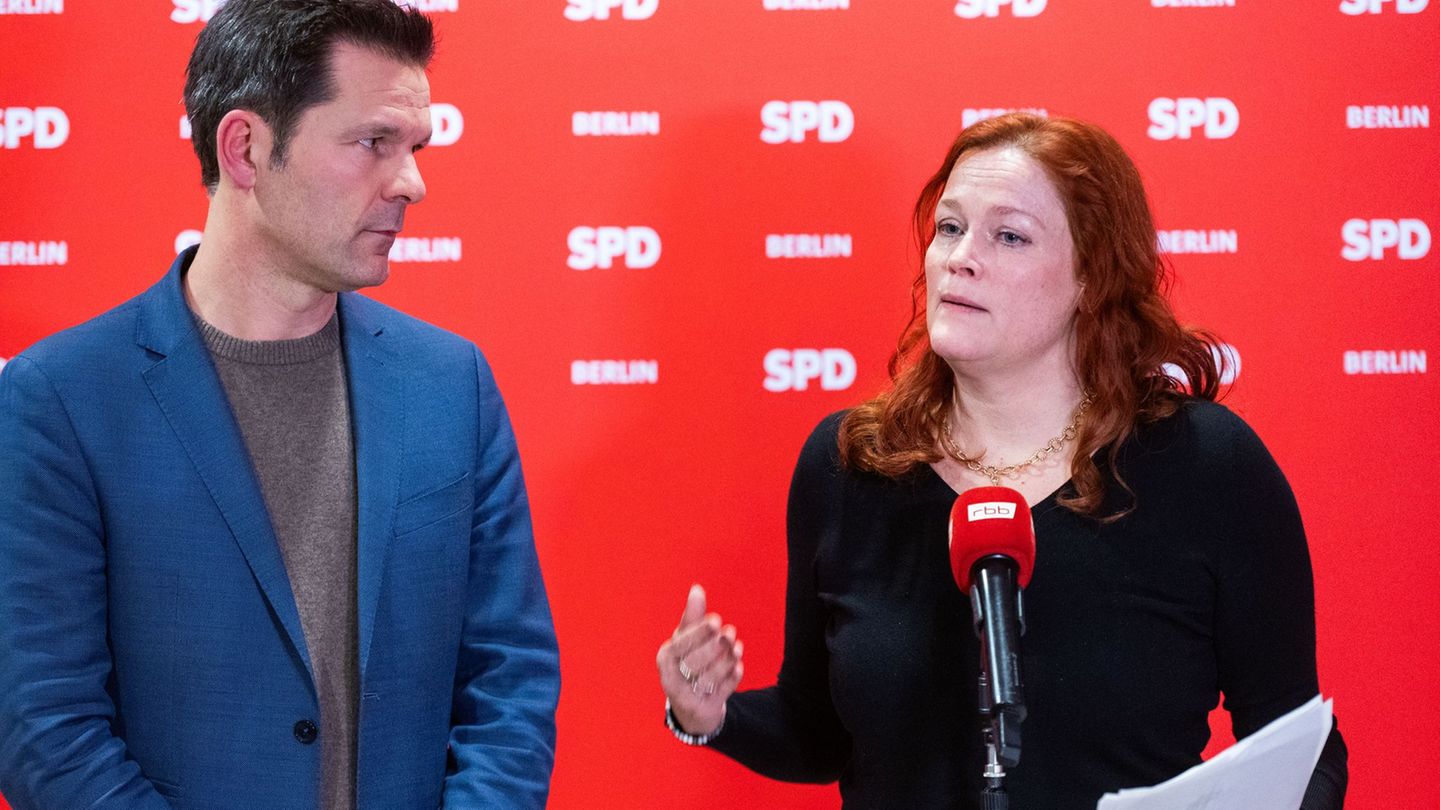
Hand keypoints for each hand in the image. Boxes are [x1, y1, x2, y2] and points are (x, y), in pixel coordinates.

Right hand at [656, 584, 743, 736]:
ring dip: (726, 660)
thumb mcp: (687, 640)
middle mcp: (671, 679)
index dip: (699, 632)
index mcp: (665, 658)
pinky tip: (738, 666)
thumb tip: (697, 589)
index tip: (716, 620)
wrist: (691, 706)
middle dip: (715, 646)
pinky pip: (720, 692)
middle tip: (730, 633)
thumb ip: (693, 616)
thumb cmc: (688, 663)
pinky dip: (731, 678)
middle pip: (695, 661)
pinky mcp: (703, 709)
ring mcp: (686, 697)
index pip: (681, 644)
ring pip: (709, 677)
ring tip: (737, 648)